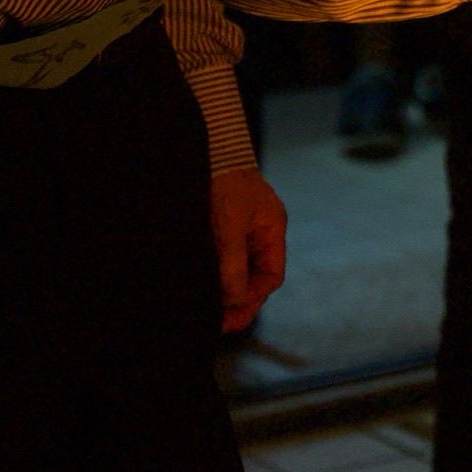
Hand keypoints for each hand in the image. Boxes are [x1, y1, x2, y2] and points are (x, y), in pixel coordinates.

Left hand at [211, 160, 287, 331]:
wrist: (207, 147)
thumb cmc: (223, 179)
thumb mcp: (229, 223)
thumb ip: (233, 262)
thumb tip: (234, 298)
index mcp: (272, 230)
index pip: (271, 276)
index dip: (254, 297)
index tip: (232, 311)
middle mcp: (259, 234)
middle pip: (255, 278)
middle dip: (238, 302)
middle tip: (217, 324)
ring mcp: (240, 232)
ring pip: (237, 272)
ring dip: (224, 291)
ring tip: (206, 312)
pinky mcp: (219, 229)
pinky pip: (221, 261)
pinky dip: (214, 277)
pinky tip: (199, 288)